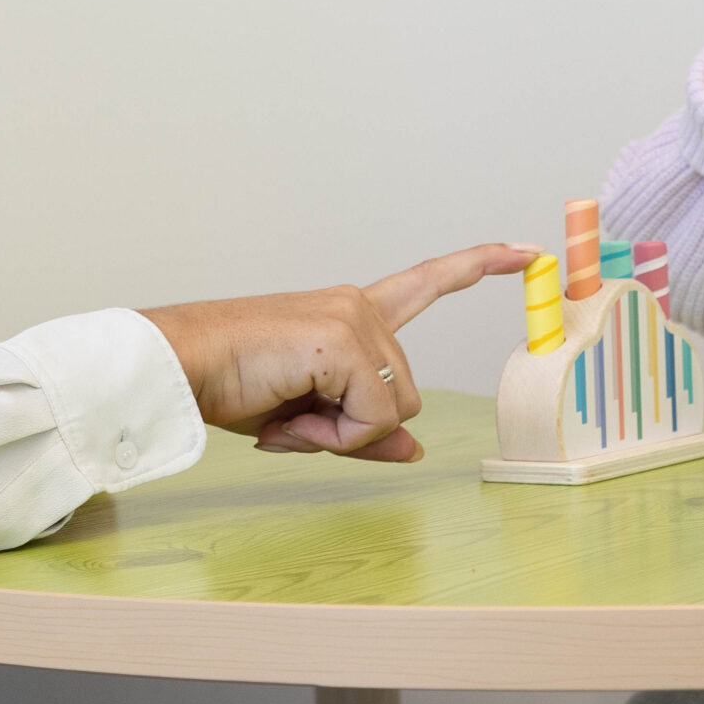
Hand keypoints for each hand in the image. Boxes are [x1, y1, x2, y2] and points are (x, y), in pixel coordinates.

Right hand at [139, 242, 537, 462]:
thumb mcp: (306, 417)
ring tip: (283, 417)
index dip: (476, 267)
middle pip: (405, 396)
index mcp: (346, 314)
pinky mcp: (346, 340)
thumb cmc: (228, 385)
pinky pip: (370, 418)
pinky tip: (285, 419)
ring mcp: (354, 319)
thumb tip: (415, 451)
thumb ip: (364, 431)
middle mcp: (356, 307)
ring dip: (339, 434)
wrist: (179, 366)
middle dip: (353, 428)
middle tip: (289, 423)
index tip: (524, 251)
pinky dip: (331, 436)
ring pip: (392, 411)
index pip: (423, 285)